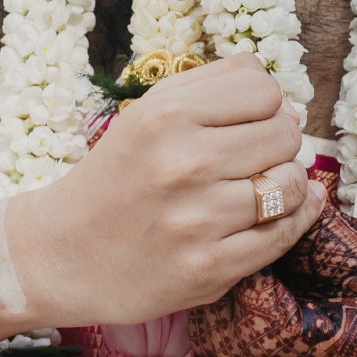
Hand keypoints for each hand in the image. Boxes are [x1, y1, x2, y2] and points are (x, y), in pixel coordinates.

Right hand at [19, 54, 317, 327]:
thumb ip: (213, 86)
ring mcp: (197, 221)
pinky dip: (297, 218)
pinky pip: (283, 234)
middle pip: (284, 135)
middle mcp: (183, 165)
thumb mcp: (146, 113)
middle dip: (279, 142)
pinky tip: (288, 210)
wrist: (59, 254)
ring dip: (287, 183)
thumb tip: (282, 96)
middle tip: (255, 156)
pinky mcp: (208, 269)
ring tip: (260, 185)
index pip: (265, 91)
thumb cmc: (115, 177)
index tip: (250, 121)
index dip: (265, 105)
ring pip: (291, 185)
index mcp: (165, 117)